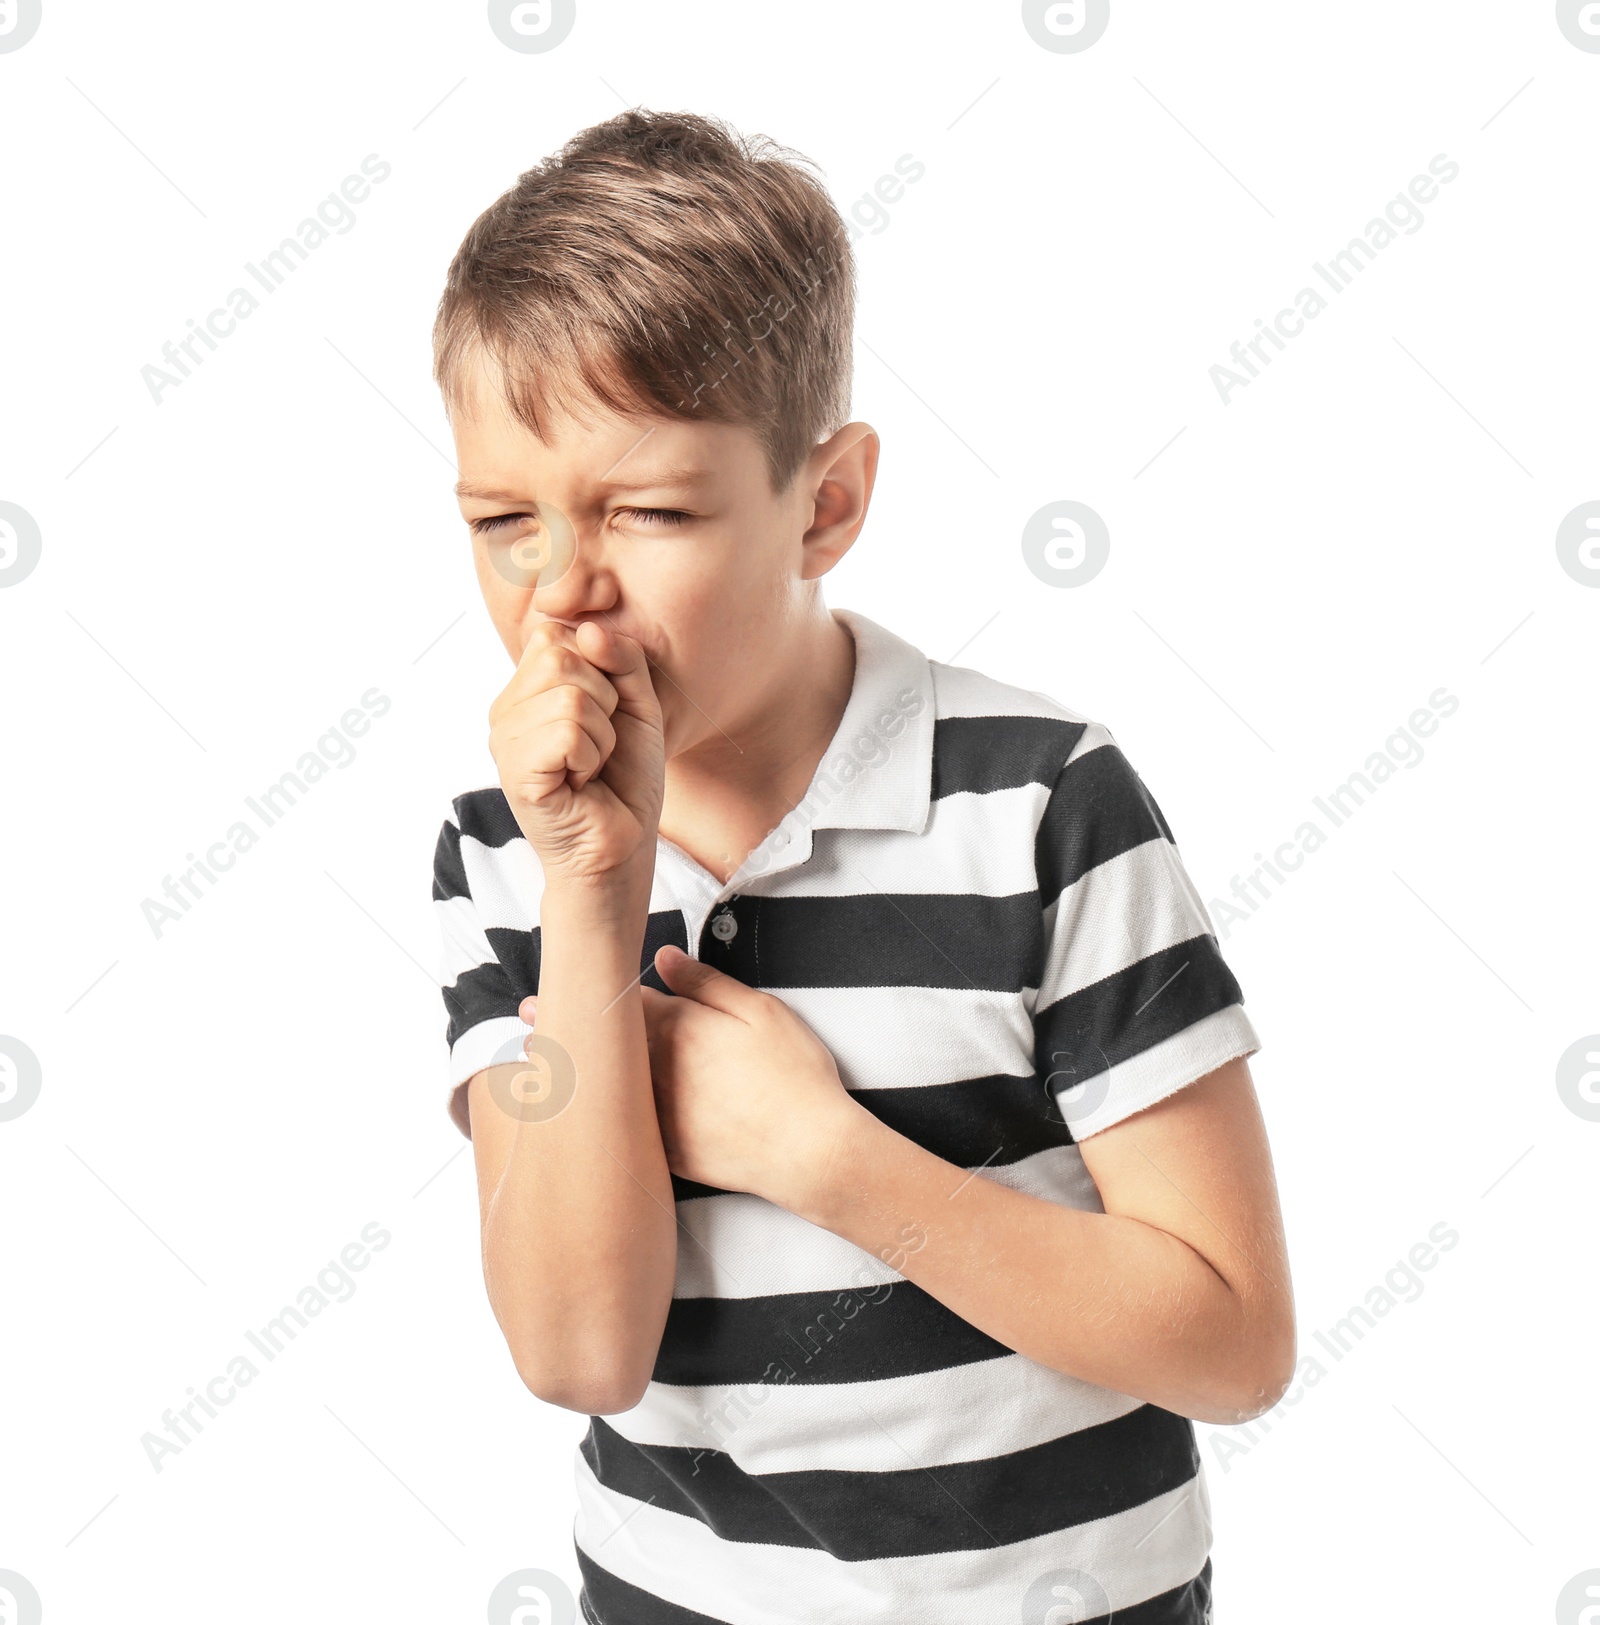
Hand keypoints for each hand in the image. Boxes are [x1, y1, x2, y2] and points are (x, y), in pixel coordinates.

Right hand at [488, 618, 663, 889]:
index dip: (602, 670)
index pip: (559, 635)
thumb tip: (589, 629)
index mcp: (528, 689)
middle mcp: (506, 710)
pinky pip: (567, 732)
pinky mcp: (515, 771)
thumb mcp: (637, 705)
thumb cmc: (625, 779)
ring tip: (591, 768)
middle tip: (600, 747)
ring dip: (601, 737)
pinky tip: (581, 783)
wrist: (623, 845)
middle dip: (604, 702)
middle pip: (562, 658)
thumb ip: (622, 658)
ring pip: (570, 697)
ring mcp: (504, 741)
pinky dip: (591, 758)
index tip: (606, 717)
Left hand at [517, 945, 868, 1209]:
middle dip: (562, 1029)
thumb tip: (662, 958)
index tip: (547, 989)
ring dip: (569, 1072)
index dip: (585, 992)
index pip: (620, 1002)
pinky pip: (618, 1131)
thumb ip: (707, 983)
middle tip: (525, 1019)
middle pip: (600, 1043)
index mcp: (678, 1027)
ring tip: (536, 1062)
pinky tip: (577, 1116)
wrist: (808, 1152)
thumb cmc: (794, 1075)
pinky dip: (592, 1119)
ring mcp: (656, 1114)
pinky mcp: (665, 1152)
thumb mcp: (761, 1011)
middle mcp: (655, 1070)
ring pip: (600, 1087)